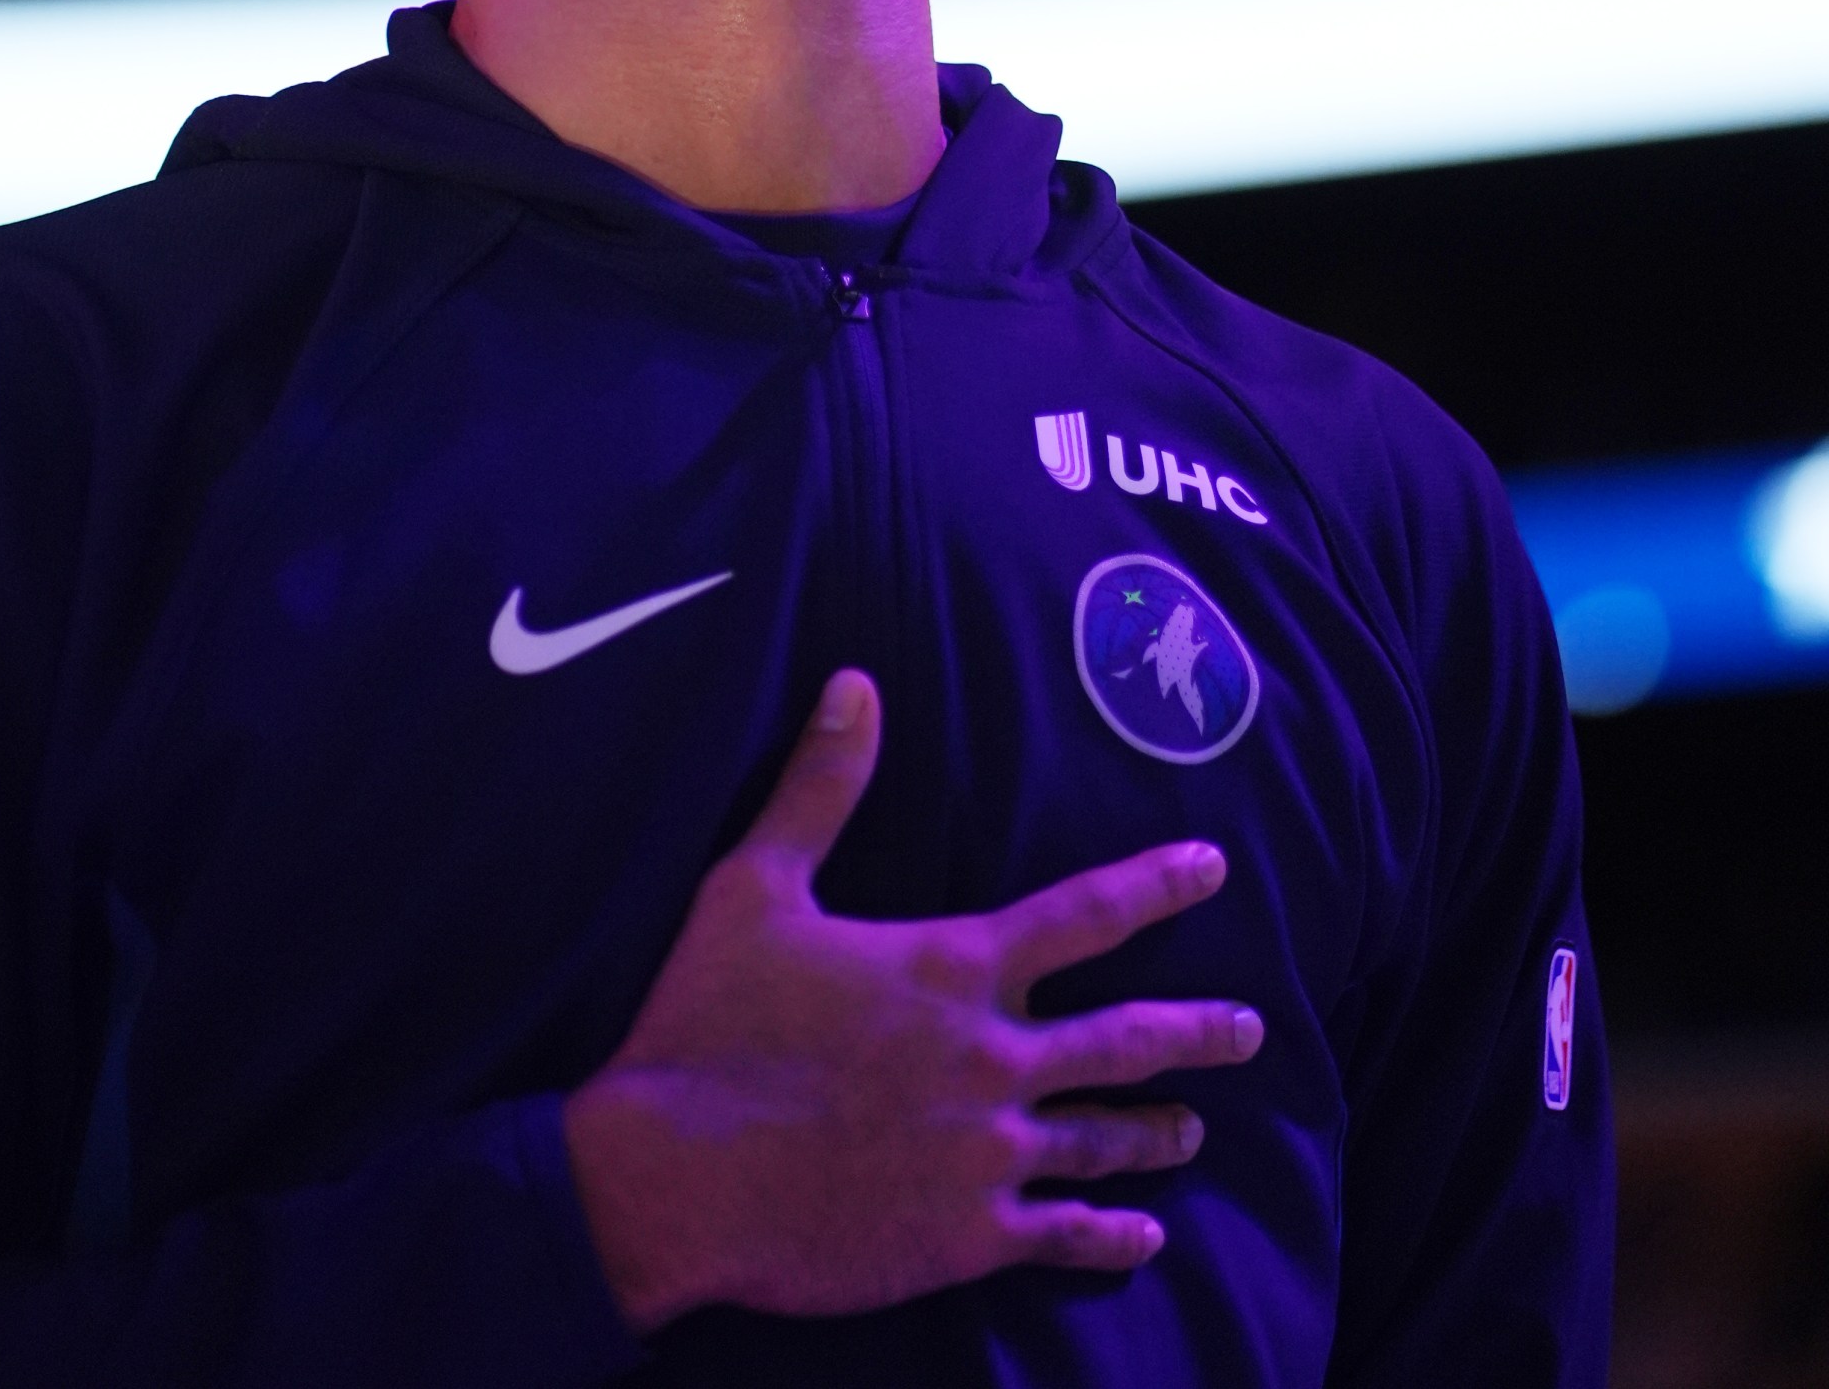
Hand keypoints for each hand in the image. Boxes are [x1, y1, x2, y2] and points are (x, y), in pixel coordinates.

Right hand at [561, 668, 1262, 1330]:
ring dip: (1158, 1133)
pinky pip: (1066, 1237)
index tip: (1213, 869)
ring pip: (1104, 1140)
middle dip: (1198, 1031)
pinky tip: (1143, 1237)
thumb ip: (820, 787)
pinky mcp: (965, 1238)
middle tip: (1252, 1030)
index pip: (1084, 914)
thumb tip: (855, 683)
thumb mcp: (753, 885)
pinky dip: (1114, 1235)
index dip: (1156, 885)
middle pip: (1127, 1039)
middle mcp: (992, 1056)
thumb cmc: (709, 1023)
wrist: (670, 1176)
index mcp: (953, 966)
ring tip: (1195, 1131)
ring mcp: (986, 1153)